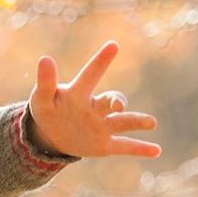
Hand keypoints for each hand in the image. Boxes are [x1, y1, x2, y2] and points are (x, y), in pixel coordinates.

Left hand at [27, 41, 161, 158]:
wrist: (52, 134)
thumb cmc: (48, 110)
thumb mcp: (41, 98)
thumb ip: (45, 82)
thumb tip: (45, 59)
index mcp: (79, 93)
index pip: (91, 74)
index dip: (101, 60)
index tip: (113, 45)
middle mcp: (95, 107)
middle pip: (110, 100)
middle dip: (117, 101)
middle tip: (118, 105)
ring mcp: (102, 126)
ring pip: (122, 122)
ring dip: (137, 121)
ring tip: (151, 123)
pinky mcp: (104, 145)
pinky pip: (124, 146)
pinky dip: (140, 148)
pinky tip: (156, 151)